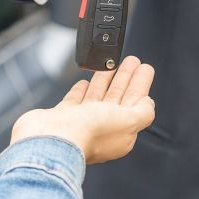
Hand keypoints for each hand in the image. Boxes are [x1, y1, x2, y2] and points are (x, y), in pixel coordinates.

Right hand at [10, 56, 155, 163]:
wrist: (50, 138)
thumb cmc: (88, 131)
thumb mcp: (127, 121)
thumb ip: (142, 112)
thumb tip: (149, 103)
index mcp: (120, 133)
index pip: (135, 104)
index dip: (140, 85)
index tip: (145, 67)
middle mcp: (101, 130)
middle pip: (118, 98)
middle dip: (126, 79)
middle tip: (132, 60)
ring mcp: (81, 124)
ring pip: (98, 98)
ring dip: (105, 81)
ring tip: (111, 64)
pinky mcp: (62, 118)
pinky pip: (75, 102)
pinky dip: (81, 91)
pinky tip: (84, 82)